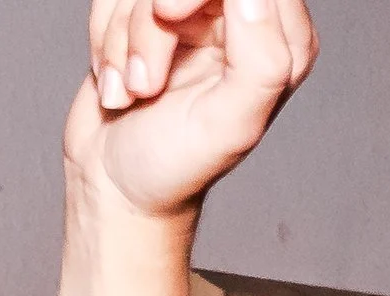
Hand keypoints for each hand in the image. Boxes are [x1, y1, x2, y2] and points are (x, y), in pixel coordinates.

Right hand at [68, 0, 318, 225]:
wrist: (118, 185)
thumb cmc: (177, 164)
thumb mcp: (231, 124)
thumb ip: (261, 60)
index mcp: (284, 43)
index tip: (169, 16)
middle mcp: (242, 19)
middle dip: (152, 20)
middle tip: (146, 79)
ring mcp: (194, 13)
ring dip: (124, 38)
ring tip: (135, 92)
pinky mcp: (149, 13)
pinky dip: (105, 34)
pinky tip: (118, 80)